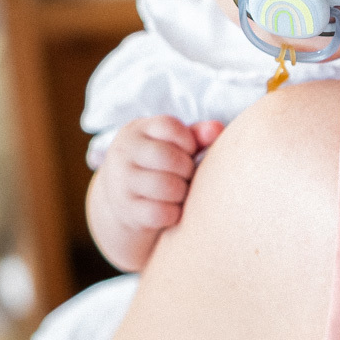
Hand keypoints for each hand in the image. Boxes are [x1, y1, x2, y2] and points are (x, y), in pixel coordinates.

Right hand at [88, 116, 223, 270]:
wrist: (122, 201)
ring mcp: (121, 182)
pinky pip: (160, 213)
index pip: (168, 126)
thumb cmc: (158, 166)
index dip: (188, 141)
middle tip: (187, 175)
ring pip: (166, 186)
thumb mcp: (172, 145)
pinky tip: (172, 209)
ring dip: (181, 192)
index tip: (190, 152)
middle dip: (186, 169)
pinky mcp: (126, 211)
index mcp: (137, 131)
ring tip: (180, 191)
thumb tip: (217, 129)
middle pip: (167, 156)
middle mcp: (124, 153)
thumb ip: (196, 135)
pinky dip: (173, 213)